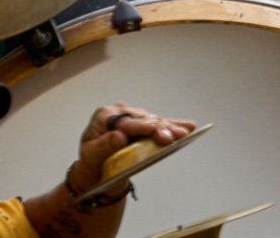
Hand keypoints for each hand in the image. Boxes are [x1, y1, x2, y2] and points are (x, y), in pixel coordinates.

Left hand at [67, 104, 196, 196]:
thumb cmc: (92, 162)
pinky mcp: (144, 122)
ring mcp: (134, 115)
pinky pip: (160, 123)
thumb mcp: (91, 156)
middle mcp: (120, 111)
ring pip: (154, 121)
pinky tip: (189, 125)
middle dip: (159, 129)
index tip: (151, 128)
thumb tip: (119, 136)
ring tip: (185, 133)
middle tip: (172, 137)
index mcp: (103, 116)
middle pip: (143, 120)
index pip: (124, 122)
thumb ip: (103, 146)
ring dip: (170, 128)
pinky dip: (174, 125)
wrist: (97, 168)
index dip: (139, 126)